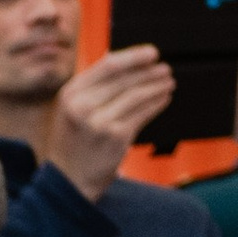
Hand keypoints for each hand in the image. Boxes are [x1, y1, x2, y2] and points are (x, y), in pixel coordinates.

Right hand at [44, 47, 174, 202]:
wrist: (68, 182)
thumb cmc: (73, 144)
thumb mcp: (70, 110)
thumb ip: (90, 86)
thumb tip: (115, 56)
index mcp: (70, 94)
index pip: (108, 65)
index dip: (134, 56)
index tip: (152, 54)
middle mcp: (83, 106)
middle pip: (125, 78)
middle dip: (150, 71)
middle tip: (165, 68)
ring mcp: (100, 122)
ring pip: (137, 94)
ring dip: (157, 86)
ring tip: (169, 82)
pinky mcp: (116, 137)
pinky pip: (143, 114)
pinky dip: (157, 103)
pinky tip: (164, 99)